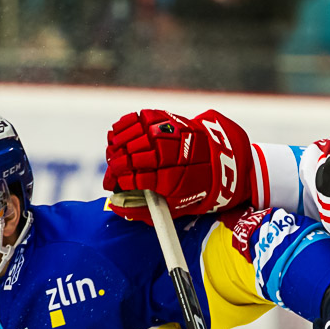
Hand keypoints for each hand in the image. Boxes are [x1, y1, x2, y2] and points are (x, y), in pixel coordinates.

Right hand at [103, 109, 251, 222]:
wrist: (218, 160)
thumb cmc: (193, 186)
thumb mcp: (174, 206)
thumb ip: (144, 210)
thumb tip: (117, 208)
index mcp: (168, 179)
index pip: (130, 178)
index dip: (115, 182)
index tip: (111, 185)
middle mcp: (165, 154)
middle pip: (126, 158)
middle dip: (114, 166)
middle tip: (112, 173)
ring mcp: (164, 133)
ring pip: (127, 137)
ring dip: (115, 147)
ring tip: (114, 156)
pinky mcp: (163, 118)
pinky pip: (134, 119)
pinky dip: (123, 127)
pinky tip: (119, 137)